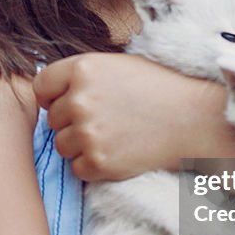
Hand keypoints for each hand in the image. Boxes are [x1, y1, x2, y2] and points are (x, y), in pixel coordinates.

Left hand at [33, 52, 189, 179]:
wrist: (193, 119)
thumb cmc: (160, 89)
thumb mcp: (119, 65)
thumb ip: (84, 76)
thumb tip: (54, 93)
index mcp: (83, 69)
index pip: (41, 86)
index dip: (50, 97)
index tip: (62, 103)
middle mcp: (79, 99)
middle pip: (52, 120)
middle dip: (71, 122)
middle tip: (104, 121)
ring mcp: (87, 132)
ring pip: (63, 146)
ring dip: (81, 145)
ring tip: (114, 136)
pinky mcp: (98, 161)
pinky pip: (78, 169)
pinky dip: (94, 166)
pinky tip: (119, 152)